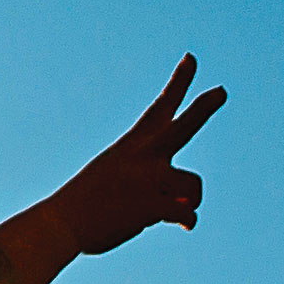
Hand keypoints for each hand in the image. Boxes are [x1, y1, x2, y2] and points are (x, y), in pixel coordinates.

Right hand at [0, 58, 226, 283]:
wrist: (61, 224)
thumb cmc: (87, 204)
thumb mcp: (117, 181)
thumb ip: (156, 187)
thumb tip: (187, 208)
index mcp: (131, 145)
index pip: (160, 108)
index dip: (179, 83)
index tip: (192, 58)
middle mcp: (142, 157)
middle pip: (182, 128)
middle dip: (204, 108)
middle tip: (222, 91)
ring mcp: (147, 180)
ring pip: (194, 183)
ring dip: (193, 197)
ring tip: (183, 206)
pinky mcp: (151, 205)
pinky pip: (187, 212)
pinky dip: (188, 220)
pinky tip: (183, 225)